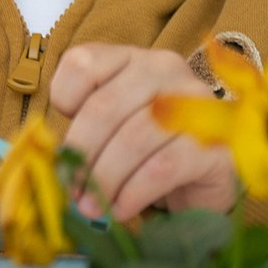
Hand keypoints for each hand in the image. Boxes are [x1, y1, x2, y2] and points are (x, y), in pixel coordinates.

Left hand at [50, 43, 236, 223]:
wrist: (200, 181)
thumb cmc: (145, 149)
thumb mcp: (109, 127)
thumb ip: (82, 128)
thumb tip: (52, 158)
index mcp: (131, 58)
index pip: (83, 63)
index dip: (62, 100)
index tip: (62, 136)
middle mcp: (165, 70)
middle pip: (104, 106)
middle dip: (80, 154)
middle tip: (71, 189)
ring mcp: (196, 105)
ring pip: (133, 139)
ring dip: (104, 179)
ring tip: (91, 207)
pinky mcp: (215, 146)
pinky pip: (162, 168)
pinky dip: (133, 193)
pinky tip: (121, 208)